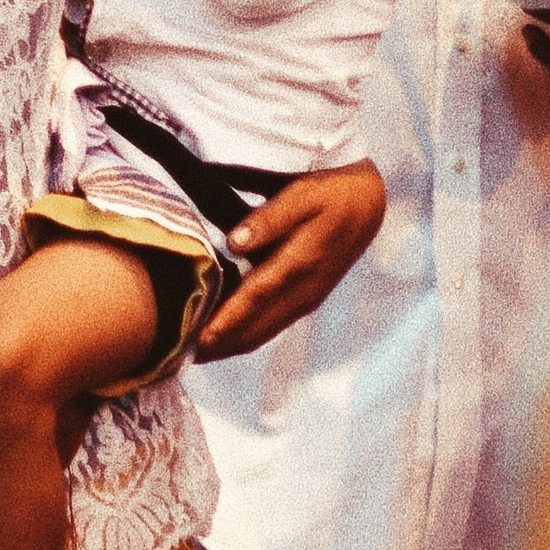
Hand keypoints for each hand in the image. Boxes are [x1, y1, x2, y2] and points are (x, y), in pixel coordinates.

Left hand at [197, 157, 384, 359]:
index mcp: (299, 265)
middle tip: (179, 355)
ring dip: (230, 345)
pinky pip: (272, 326)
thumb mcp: (301, 196)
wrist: (370, 203)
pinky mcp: (307, 299)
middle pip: (256, 328)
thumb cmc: (330, 194)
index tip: (195, 338)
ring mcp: (306, 299)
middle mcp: (303, 291)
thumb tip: (235, 243)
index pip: (254, 299)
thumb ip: (268, 220)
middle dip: (219, 345)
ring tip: (194, 354)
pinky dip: (246, 337)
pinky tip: (224, 338)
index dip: (224, 321)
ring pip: (263, 332)